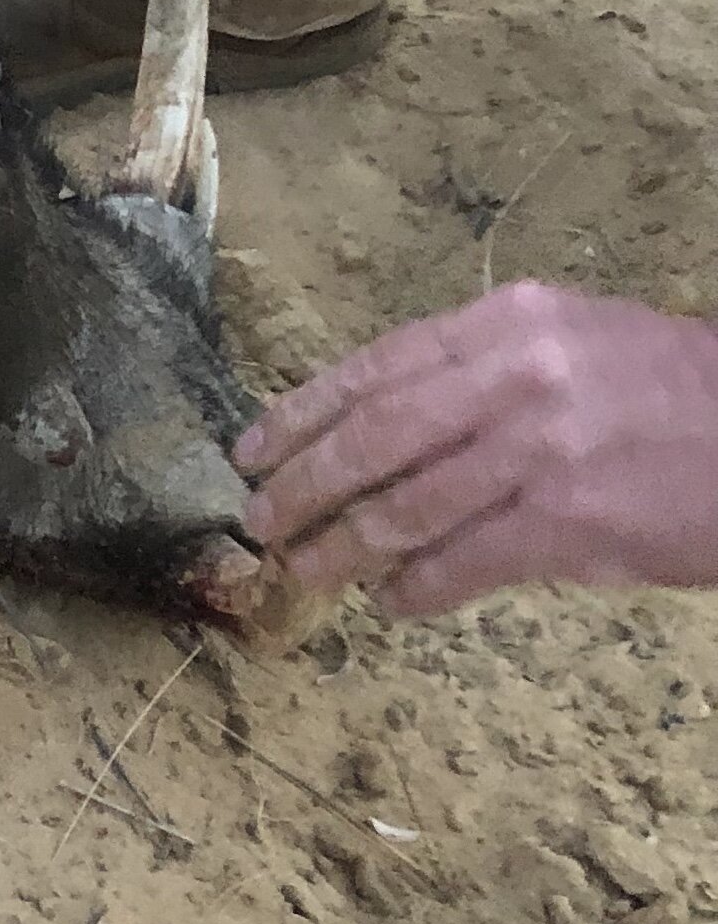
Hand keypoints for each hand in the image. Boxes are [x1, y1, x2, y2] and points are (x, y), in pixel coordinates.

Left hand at [237, 281, 717, 615]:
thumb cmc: (677, 395)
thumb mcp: (579, 342)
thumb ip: (483, 369)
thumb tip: (377, 422)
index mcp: (513, 321)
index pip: (375, 367)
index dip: (300, 413)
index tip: (248, 451)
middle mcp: (519, 376)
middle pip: (373, 437)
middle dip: (301, 485)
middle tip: (259, 523)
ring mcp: (543, 451)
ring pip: (405, 508)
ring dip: (342, 548)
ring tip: (304, 571)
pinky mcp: (570, 524)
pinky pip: (462, 563)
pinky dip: (416, 589)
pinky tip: (394, 602)